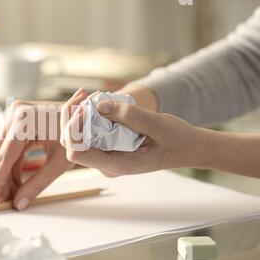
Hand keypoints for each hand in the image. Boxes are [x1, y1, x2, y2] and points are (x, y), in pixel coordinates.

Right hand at [0, 88, 88, 209]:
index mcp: (24, 119)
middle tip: (2, 203)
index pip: (5, 156)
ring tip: (11, 197)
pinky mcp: (17, 121)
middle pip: (0, 154)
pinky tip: (17, 184)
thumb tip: (19, 204)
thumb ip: (38, 184)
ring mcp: (15, 115)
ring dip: (6, 175)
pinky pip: (9, 148)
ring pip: (2, 153)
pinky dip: (13, 166)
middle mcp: (15, 112)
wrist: (88, 117)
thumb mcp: (59, 162)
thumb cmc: (78, 136)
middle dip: (1, 180)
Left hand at [63, 99, 205, 176]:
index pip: (76, 153)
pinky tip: (96, 99)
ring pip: (77, 137)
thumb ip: (129, 116)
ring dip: (78, 114)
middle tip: (85, 93)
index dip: (74, 129)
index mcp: (115, 165)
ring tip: (90, 94)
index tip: (86, 108)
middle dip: (71, 117)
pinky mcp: (107, 148)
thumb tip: (99, 105)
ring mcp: (105, 157)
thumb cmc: (176, 139)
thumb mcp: (158, 124)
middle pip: (71, 143)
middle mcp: (105, 164)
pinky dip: (87, 115)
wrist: (188, 148)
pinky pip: (88, 132)